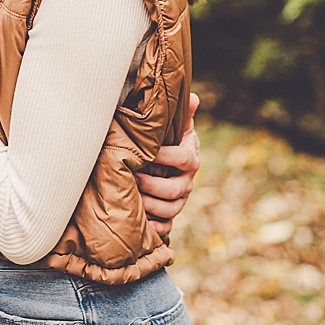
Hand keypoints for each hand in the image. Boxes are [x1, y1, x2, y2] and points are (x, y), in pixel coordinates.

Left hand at [136, 92, 201, 237]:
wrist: (170, 165)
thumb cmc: (169, 142)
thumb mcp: (176, 127)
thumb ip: (182, 114)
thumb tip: (193, 97)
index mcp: (190, 159)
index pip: (183, 159)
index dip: (164, 156)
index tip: (146, 151)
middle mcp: (187, 182)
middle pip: (174, 189)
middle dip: (152, 185)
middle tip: (132, 178)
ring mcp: (179, 201)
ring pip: (170, 210)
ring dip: (150, 206)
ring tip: (132, 199)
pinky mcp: (169, 216)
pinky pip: (166, 227)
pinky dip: (155, 227)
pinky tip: (142, 224)